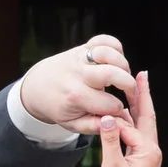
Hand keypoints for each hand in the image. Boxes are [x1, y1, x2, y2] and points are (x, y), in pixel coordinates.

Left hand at [18, 33, 134, 136]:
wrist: (37, 87)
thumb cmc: (58, 107)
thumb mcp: (71, 124)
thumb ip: (94, 126)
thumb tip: (114, 122)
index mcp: (76, 97)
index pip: (110, 104)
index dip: (119, 110)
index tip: (116, 110)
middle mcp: (78, 75)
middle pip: (111, 74)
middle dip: (129, 85)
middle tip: (131, 92)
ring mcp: (79, 59)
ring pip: (107, 53)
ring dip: (123, 63)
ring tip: (123, 74)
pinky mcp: (81, 48)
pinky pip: (102, 39)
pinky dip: (115, 46)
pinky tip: (117, 59)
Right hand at [95, 71, 163, 166]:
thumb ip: (109, 141)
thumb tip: (107, 117)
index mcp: (148, 150)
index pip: (129, 126)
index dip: (112, 119)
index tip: (98, 106)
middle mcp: (152, 149)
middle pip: (146, 116)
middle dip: (142, 95)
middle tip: (142, 74)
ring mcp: (148, 154)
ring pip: (142, 123)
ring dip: (137, 105)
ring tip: (134, 86)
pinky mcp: (141, 158)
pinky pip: (137, 133)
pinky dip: (131, 120)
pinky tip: (125, 112)